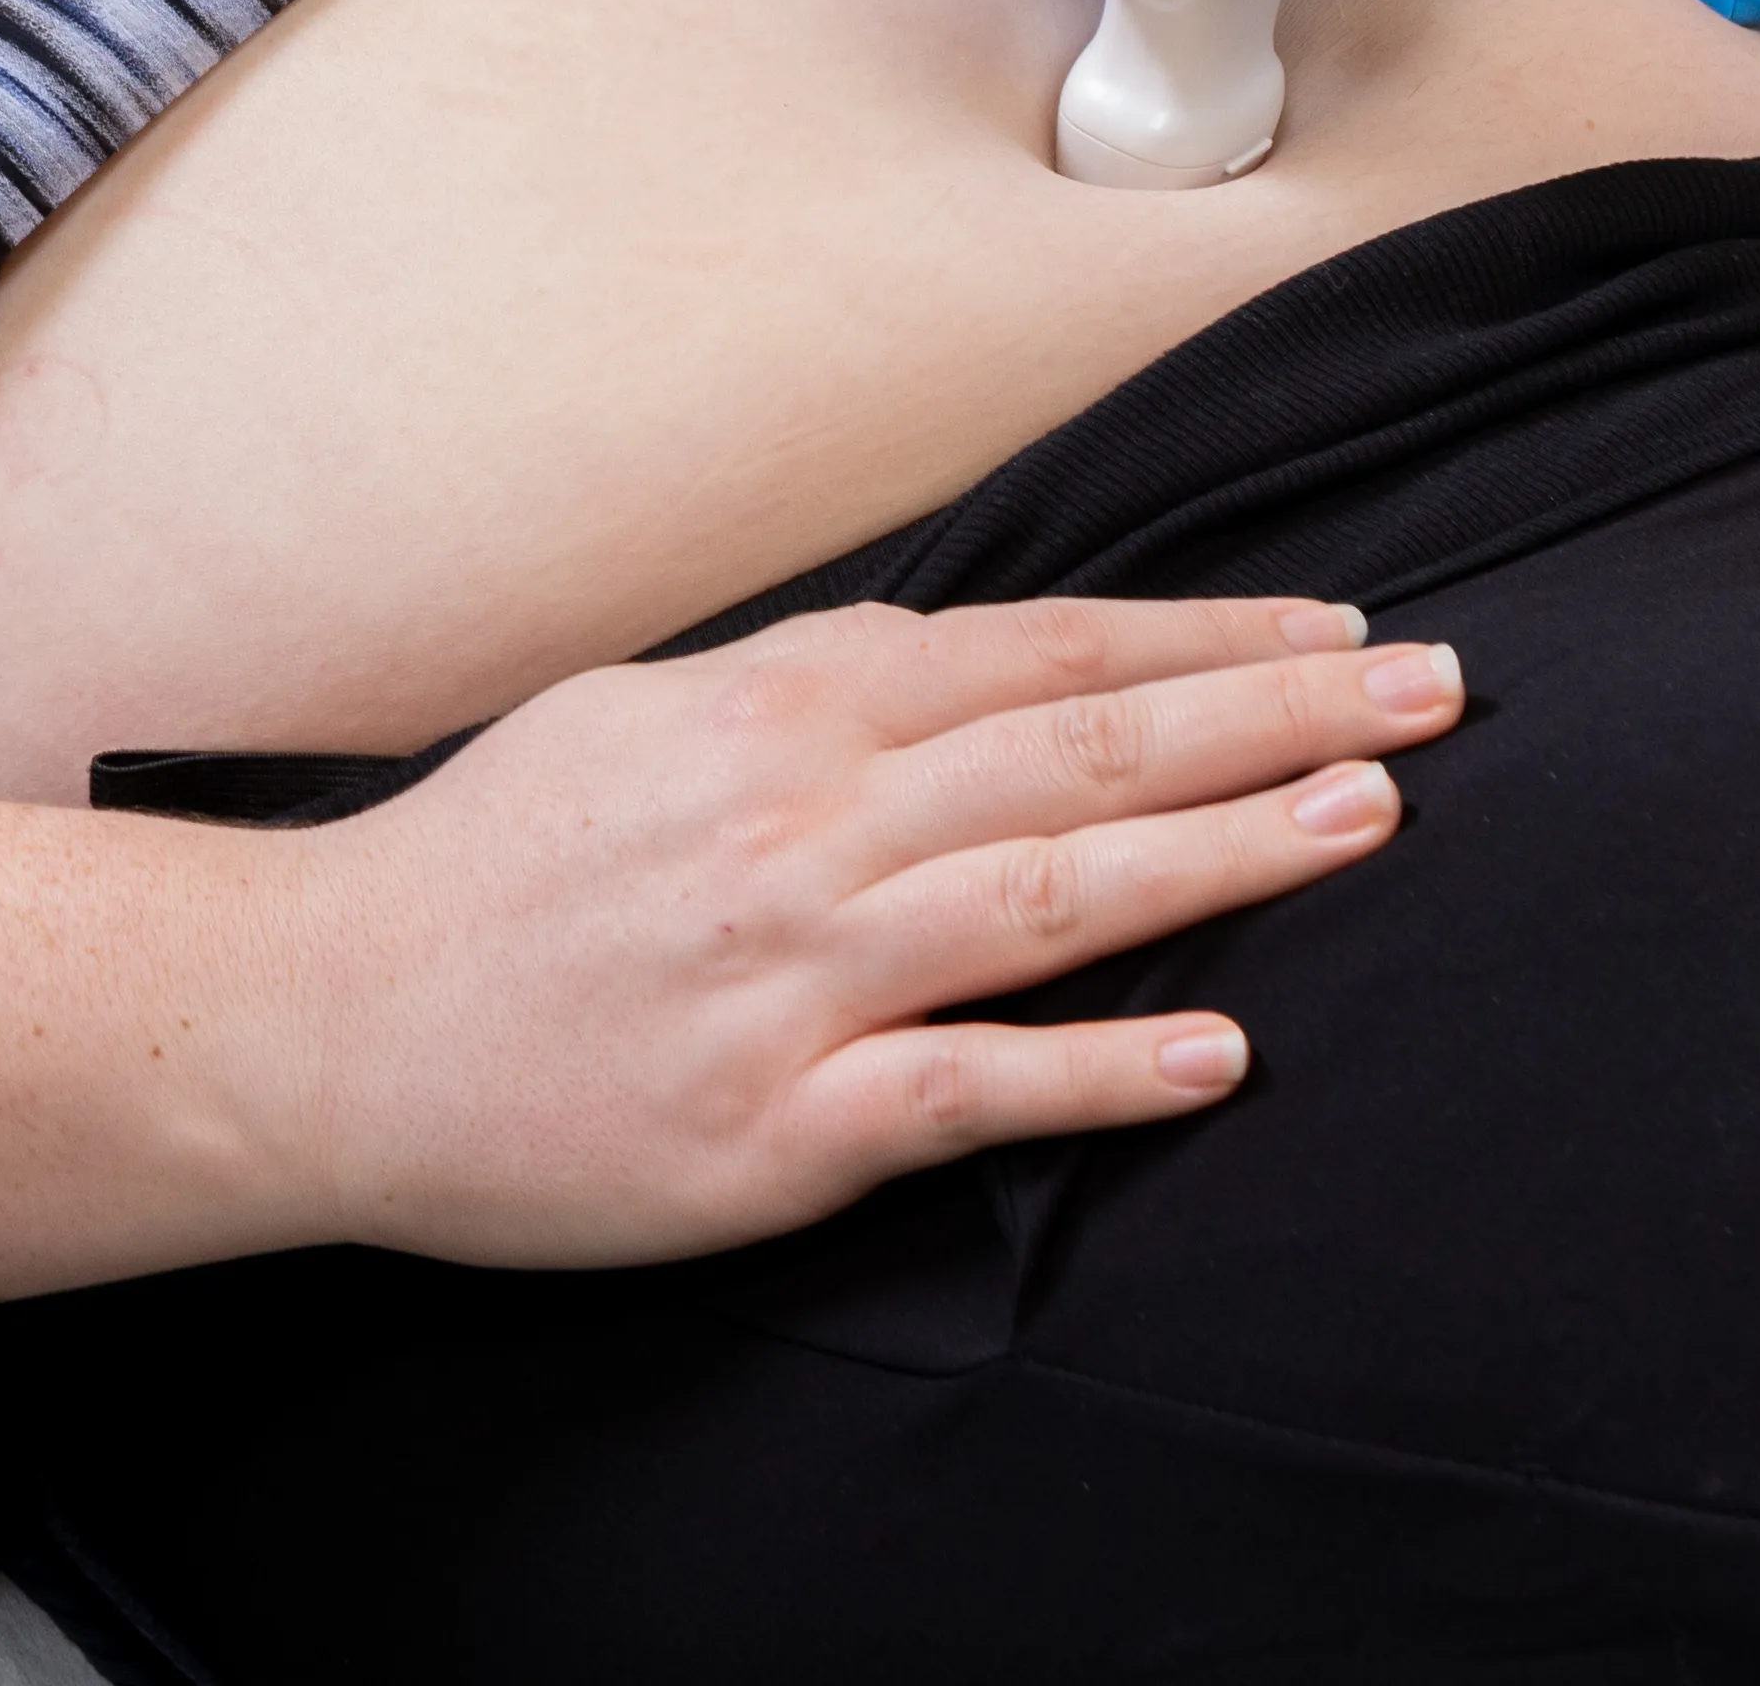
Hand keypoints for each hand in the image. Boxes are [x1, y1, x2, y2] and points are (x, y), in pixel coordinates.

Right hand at [287, 596, 1468, 1263]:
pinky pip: (967, 1088)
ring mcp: (795, 977)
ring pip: (1056, 895)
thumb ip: (811, 688)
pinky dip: (1099, 1069)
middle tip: (1434, 694)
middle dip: (1278, 714)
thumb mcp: (646, 710)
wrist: (325, 1021)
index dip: (1210, 636)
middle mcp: (805, 824)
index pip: (1046, 652)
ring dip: (1230, 854)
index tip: (1340, 630)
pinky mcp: (773, 1128)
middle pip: (1089, 750)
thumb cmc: (490, 866)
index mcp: (780, 708)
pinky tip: (1217, 1050)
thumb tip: (961, 659)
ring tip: (1371, 822)